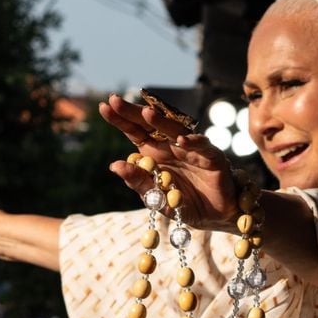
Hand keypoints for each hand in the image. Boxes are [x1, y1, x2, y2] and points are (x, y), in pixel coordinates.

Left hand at [99, 93, 239, 231]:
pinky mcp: (211, 157)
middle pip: (150, 124)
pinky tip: (181, 140)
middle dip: (133, 112)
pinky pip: (202, 146)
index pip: (134, 132)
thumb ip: (138, 182)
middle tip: (115, 100)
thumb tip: (115, 165)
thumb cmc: (184, 204)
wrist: (214, 217)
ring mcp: (191, 149)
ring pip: (175, 130)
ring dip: (162, 121)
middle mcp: (171, 146)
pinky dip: (192, 143)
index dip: (120, 119)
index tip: (103, 106)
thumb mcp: (156, 198)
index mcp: (154, 153)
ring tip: (147, 113)